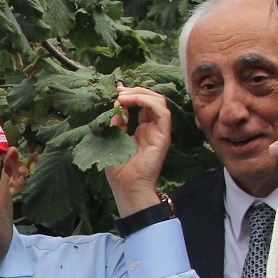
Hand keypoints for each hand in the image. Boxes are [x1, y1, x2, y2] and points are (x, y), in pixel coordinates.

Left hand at [108, 86, 172, 215]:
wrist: (127, 187)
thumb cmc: (120, 170)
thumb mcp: (113, 138)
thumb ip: (117, 121)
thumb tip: (118, 102)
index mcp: (142, 129)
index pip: (143, 105)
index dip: (132, 95)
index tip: (117, 92)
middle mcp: (153, 128)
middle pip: (152, 100)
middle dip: (137, 91)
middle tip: (121, 90)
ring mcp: (159, 132)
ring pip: (159, 102)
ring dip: (142, 94)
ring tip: (125, 95)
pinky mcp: (163, 137)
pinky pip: (162, 113)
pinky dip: (148, 102)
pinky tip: (133, 101)